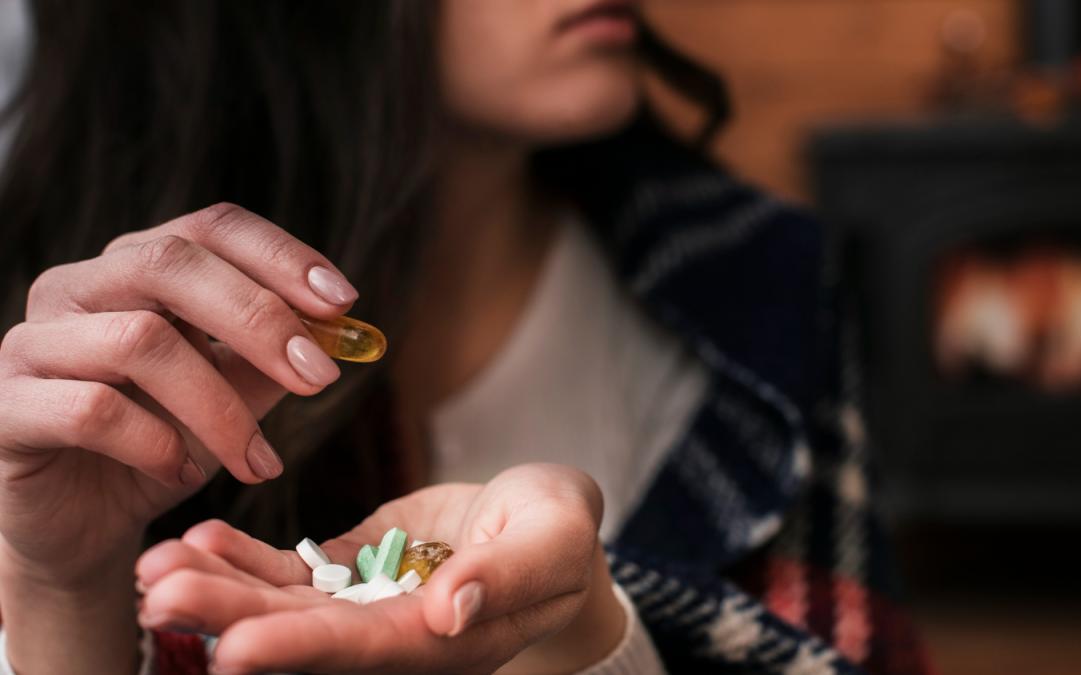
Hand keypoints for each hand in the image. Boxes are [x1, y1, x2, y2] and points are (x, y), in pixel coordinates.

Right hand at [0, 203, 353, 586]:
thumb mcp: (233, 396)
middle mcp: (77, 288)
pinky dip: (154, 442)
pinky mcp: (6, 406)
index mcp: (135, 268)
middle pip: (172, 264)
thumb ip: (276, 357)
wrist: (82, 523)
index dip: (280, 256)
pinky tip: (182, 471)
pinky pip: (91, 409)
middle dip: (260, 319)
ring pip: (139, 340)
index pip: (210, 228)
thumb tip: (341, 329)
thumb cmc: (160, 445)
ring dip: (219, 406)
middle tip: (320, 378)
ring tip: (258, 461)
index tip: (343, 303)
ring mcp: (33, 342)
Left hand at [136, 464, 623, 674]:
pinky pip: (291, 571)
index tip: (236, 646)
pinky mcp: (353, 572)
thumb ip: (504, 577)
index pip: (369, 651)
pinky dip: (244, 557)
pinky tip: (200, 537)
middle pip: (306, 637)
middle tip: (161, 594)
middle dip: (231, 617)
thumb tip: (448, 613)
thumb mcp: (553, 540)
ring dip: (220, 588)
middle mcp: (397, 636)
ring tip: (158, 566)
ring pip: (285, 605)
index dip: (303, 650)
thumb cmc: (561, 529)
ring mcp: (368, 606)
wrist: (543, 518)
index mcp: (449, 641)